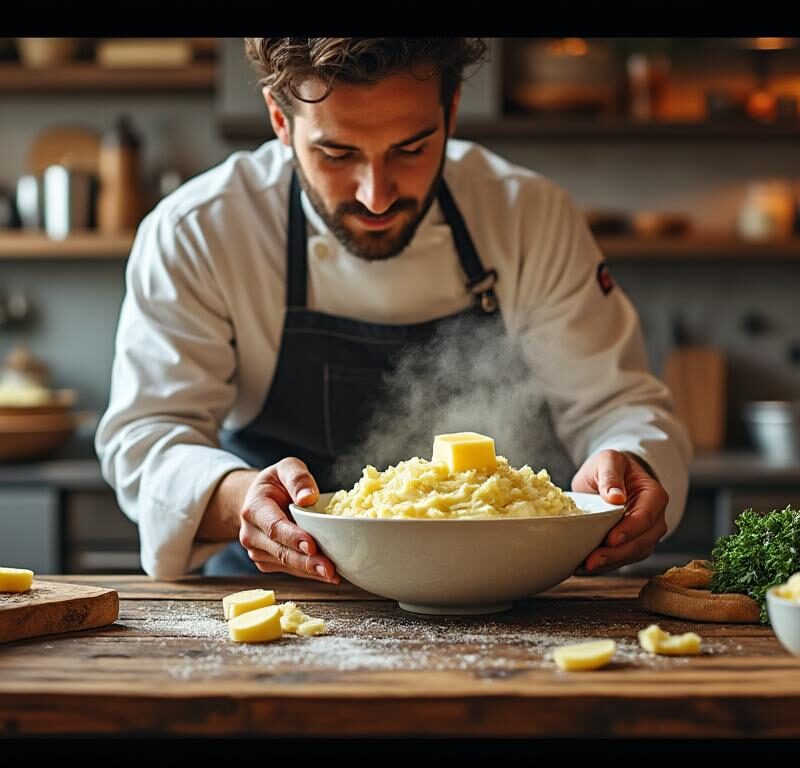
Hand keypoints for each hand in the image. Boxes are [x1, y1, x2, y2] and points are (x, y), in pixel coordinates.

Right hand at [238, 458, 339, 583]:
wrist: (258, 499)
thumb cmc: (276, 483)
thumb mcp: (286, 468)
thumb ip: (297, 478)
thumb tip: (308, 497)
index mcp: (253, 509)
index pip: (274, 527)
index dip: (293, 538)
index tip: (312, 546)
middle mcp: (251, 534)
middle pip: (281, 551)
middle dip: (306, 562)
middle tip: (329, 570)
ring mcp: (257, 551)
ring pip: (286, 564)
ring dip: (310, 571)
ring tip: (334, 574)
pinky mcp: (267, 562)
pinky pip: (289, 570)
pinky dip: (308, 573)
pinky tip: (327, 574)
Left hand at [571, 449, 668, 575]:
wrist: (608, 477)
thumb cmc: (610, 467)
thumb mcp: (608, 460)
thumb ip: (611, 475)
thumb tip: (615, 497)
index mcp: (654, 496)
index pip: (646, 517)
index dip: (630, 530)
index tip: (611, 539)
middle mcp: (655, 519)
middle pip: (642, 542)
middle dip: (617, 554)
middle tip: (592, 561)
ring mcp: (645, 534)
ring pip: (632, 555)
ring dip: (609, 564)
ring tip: (584, 567)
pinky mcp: (631, 545)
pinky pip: (621, 559)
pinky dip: (604, 566)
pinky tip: (583, 568)